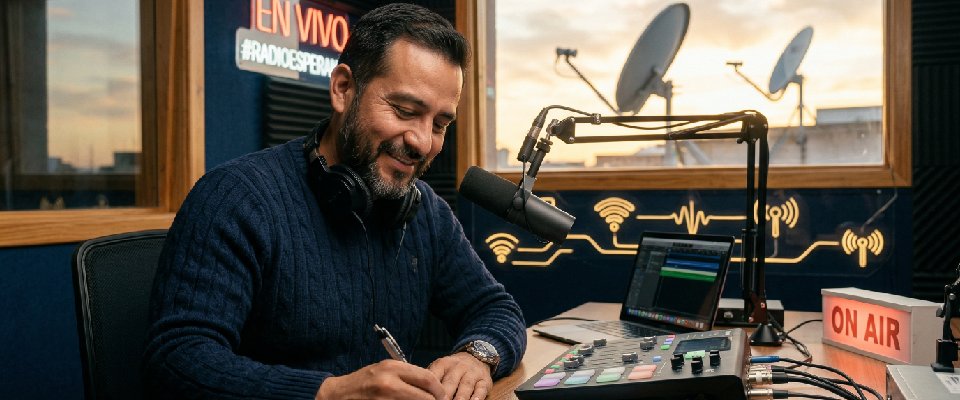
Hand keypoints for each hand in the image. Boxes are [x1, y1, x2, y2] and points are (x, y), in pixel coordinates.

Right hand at [316, 359, 444, 399]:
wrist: (337, 395)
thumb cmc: (364, 383)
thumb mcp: (385, 370)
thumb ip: (408, 376)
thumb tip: (433, 386)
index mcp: (393, 368)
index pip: (428, 379)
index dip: (439, 390)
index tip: (441, 395)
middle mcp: (389, 383)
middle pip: (426, 397)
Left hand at [427, 352, 492, 399]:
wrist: (476, 357)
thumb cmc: (452, 370)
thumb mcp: (440, 369)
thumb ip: (432, 380)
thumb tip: (421, 393)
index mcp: (443, 364)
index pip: (434, 375)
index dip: (430, 388)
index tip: (427, 397)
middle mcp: (458, 367)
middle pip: (450, 382)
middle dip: (444, 395)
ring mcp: (472, 373)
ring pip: (466, 385)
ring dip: (460, 397)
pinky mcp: (484, 380)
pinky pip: (481, 388)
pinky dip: (477, 396)